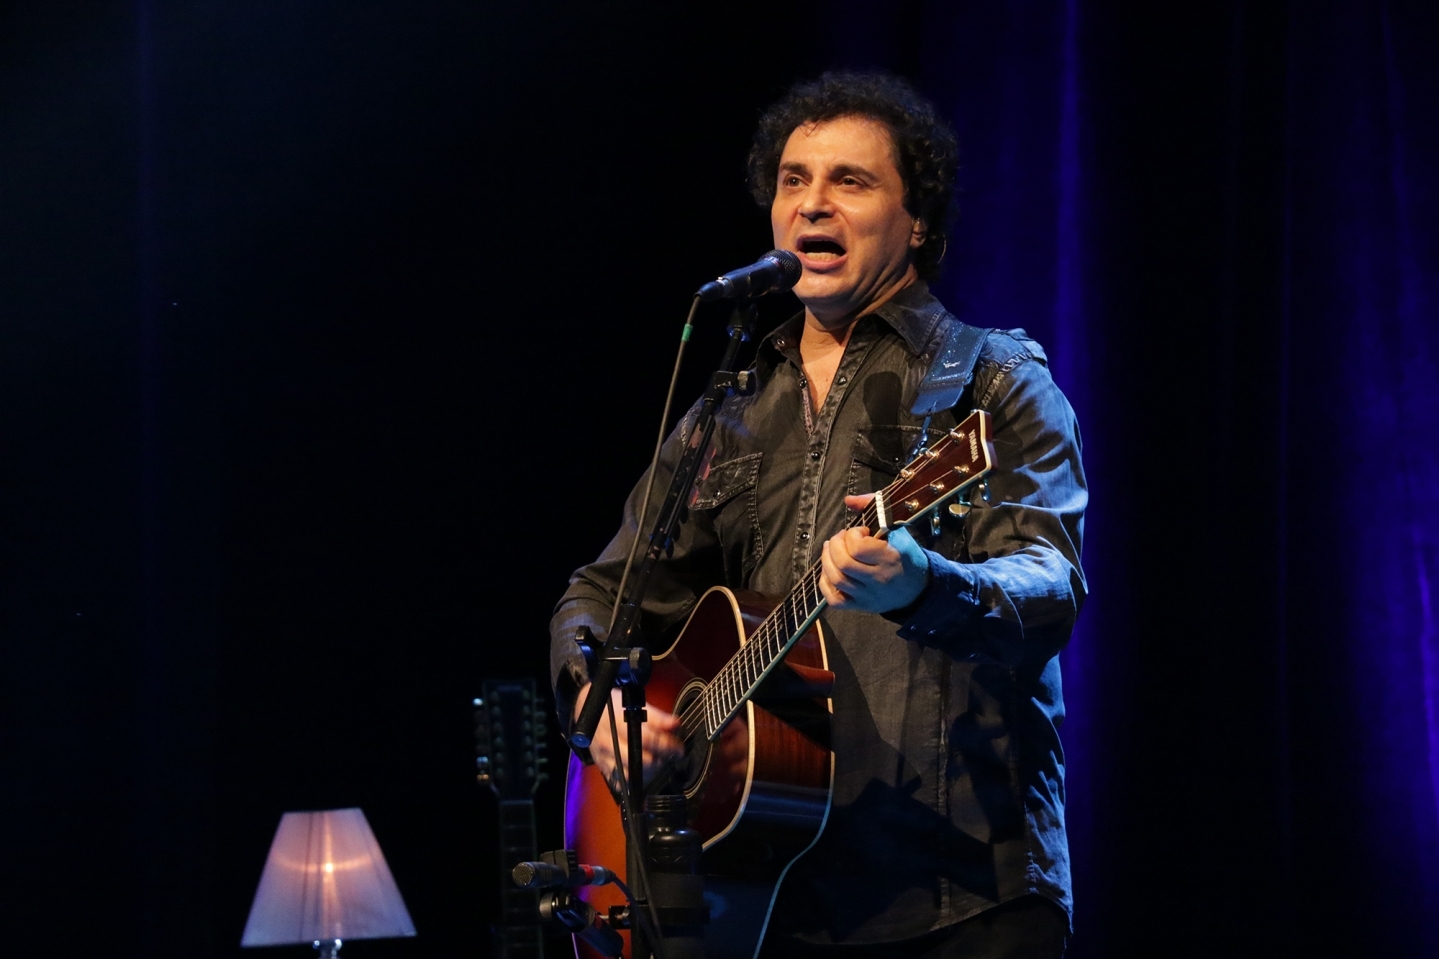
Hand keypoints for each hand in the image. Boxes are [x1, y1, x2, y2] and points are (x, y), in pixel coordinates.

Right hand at [574, 683, 682, 789]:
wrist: (587, 712)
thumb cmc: (613, 707)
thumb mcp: (633, 703)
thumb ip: (656, 716)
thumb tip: (675, 724)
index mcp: (618, 724)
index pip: (647, 739)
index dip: (667, 745)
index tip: (679, 747)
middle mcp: (610, 743)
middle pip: (642, 759)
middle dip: (663, 759)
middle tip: (673, 755)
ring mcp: (605, 758)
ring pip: (632, 774)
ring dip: (651, 772)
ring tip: (661, 763)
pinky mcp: (603, 768)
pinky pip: (621, 783)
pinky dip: (635, 782)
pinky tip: (645, 774)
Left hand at [818, 493, 930, 612]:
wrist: (917, 589)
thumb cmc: (905, 555)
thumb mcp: (898, 529)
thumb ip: (875, 508)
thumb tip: (848, 500)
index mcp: (891, 559)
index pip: (859, 548)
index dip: (852, 535)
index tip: (859, 532)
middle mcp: (879, 580)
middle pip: (843, 563)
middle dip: (835, 545)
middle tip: (841, 538)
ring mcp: (868, 596)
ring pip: (836, 580)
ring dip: (827, 560)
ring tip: (831, 549)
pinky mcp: (861, 607)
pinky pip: (834, 600)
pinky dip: (825, 583)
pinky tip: (829, 570)